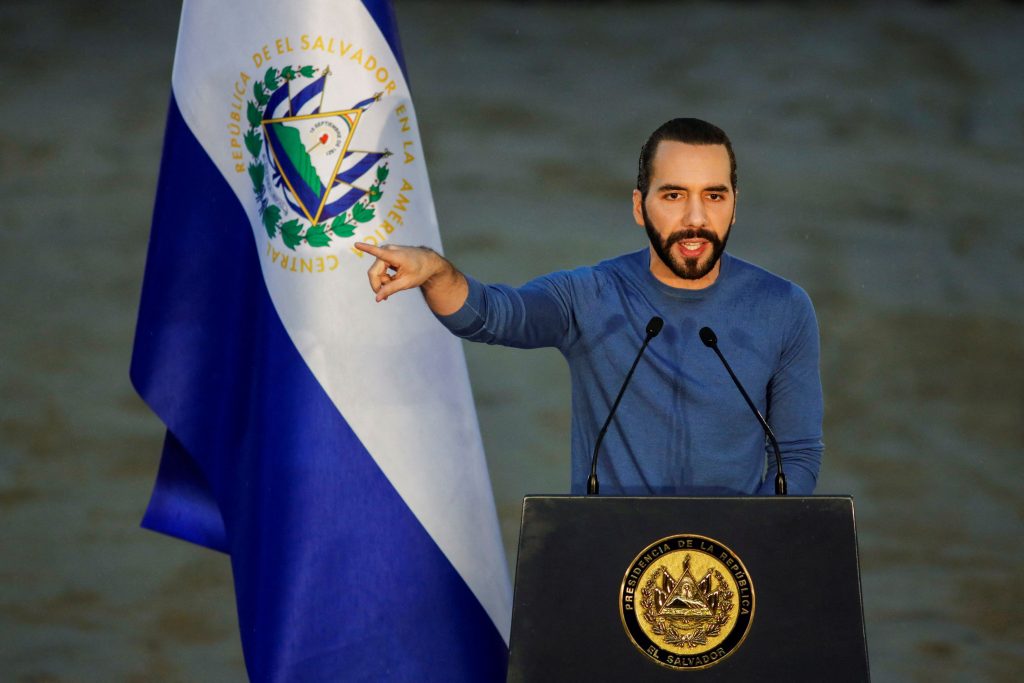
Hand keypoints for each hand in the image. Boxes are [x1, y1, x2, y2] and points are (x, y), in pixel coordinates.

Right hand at [354, 242, 468, 313]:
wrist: (429, 263)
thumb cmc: (420, 271)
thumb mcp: (406, 283)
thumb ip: (390, 290)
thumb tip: (377, 299)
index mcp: (394, 255)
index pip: (378, 252)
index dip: (366, 249)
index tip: (356, 244)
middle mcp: (387, 250)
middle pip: (374, 272)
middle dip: (378, 285)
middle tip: (386, 297)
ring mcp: (386, 251)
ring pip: (376, 272)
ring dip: (382, 281)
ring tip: (394, 284)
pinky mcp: (386, 254)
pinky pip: (379, 269)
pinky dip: (384, 277)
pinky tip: (392, 280)